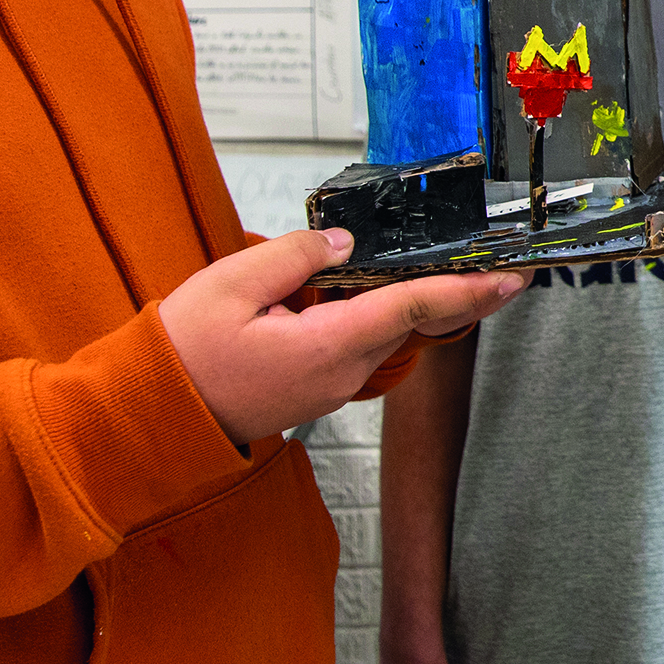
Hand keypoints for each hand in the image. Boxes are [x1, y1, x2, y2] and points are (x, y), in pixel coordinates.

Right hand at [162, 229, 527, 447]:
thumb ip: (294, 257)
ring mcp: (330, 386)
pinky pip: (356, 343)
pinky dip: (372, 315)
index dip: (469, 290)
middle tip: (497, 266)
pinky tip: (359, 290)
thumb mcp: (230, 287)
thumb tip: (342, 245)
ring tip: (427, 267)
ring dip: (408, 301)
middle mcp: (341, 373)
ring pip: (384, 332)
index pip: (415, 308)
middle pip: (410, 320)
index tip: (513, 278)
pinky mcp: (315, 387)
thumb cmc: (181, 358)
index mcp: (328, 347)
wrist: (150, 418)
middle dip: (454, 293)